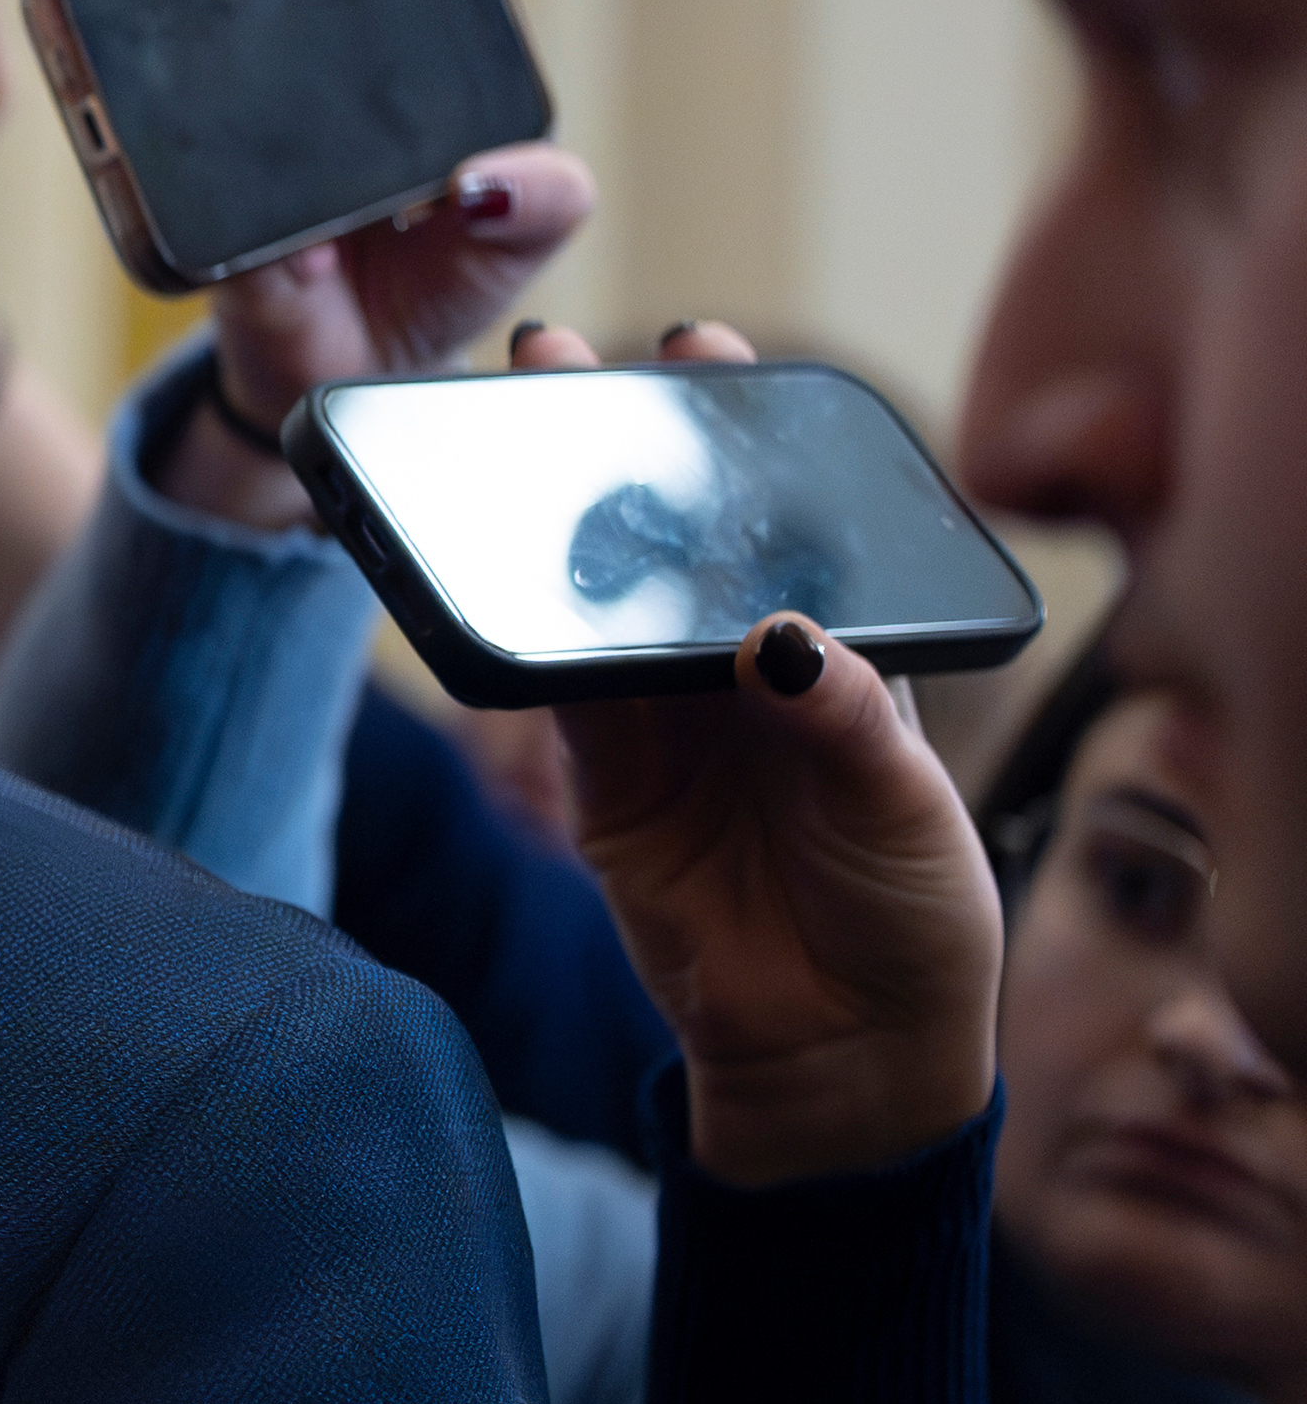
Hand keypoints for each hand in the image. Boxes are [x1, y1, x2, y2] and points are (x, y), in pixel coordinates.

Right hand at [160, 0, 592, 530]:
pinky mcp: (184, 213)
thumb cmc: (428, 291)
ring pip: (189, 21)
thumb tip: (486, 178)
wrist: (344, 382)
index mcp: (371, 68)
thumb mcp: (515, 241)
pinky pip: (171, 174)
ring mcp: (221, 131)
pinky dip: (187, 146)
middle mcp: (285, 76)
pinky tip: (213, 116)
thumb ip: (541, 200)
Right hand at [522, 321, 1005, 1183]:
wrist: (838, 1051)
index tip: (701, 352)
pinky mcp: (600, 781)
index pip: (779, 521)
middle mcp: (736, 670)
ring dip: (549, 521)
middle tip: (558, 359)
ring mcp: (660, 722)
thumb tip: (781, 638)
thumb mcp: (911, 812)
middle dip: (612, 447)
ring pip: (591, 598)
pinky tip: (492, 567)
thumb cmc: (911, 918)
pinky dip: (517, 634)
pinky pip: (547, 694)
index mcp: (832, 650)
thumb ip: (849, 722)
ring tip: (507, 434)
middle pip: (666, 542)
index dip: (735, 437)